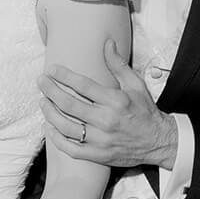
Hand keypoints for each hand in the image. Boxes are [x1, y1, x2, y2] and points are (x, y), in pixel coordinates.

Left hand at [40, 36, 178, 167]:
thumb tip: (107, 43)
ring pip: (65, 126)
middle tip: (41, 82)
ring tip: (43, 102)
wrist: (159, 142)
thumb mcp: (136, 85)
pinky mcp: (98, 155)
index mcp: (115, 101)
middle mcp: (106, 121)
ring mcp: (100, 140)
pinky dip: (56, 138)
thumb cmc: (145, 111)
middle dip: (50, 91)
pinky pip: (70, 148)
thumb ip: (118, 64)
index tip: (52, 69)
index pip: (83, 85)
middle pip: (69, 105)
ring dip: (49, 113)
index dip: (64, 76)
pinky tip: (50, 127)